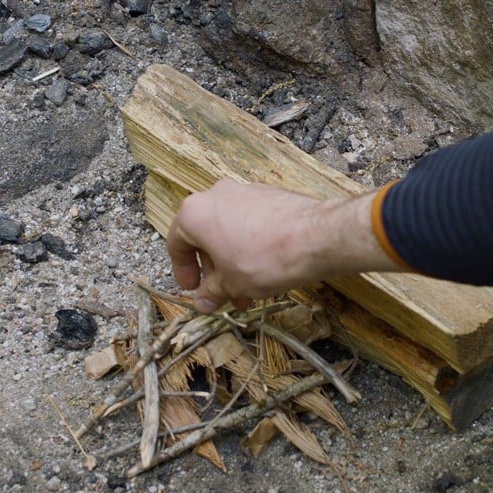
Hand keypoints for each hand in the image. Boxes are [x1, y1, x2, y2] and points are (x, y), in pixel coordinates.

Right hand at [166, 178, 398, 312]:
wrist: (316, 237)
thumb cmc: (264, 259)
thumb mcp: (231, 283)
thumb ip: (212, 292)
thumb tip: (203, 301)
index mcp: (195, 212)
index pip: (176, 244)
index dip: (183, 271)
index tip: (194, 290)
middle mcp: (216, 195)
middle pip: (204, 236)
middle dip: (213, 270)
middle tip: (223, 294)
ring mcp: (245, 191)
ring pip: (229, 230)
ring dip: (232, 260)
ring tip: (247, 289)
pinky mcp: (269, 195)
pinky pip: (250, 221)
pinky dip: (249, 244)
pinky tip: (265, 268)